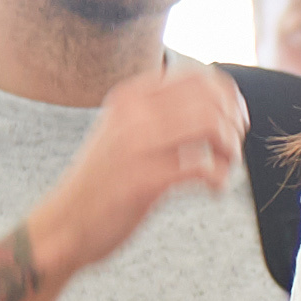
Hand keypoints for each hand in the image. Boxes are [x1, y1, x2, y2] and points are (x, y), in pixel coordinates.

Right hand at [32, 63, 246, 271]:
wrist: (64, 222)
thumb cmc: (103, 180)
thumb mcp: (123, 131)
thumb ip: (159, 113)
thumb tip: (217, 103)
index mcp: (130, 96)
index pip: (198, 77)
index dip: (229, 98)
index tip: (235, 121)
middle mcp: (133, 114)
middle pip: (211, 101)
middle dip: (235, 126)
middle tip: (231, 150)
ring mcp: (137, 145)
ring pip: (212, 126)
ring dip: (231, 151)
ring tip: (225, 169)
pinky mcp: (145, 181)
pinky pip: (204, 168)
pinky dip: (221, 179)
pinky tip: (214, 190)